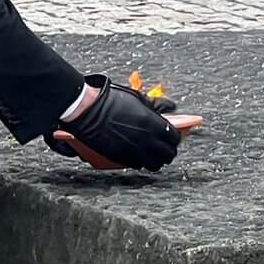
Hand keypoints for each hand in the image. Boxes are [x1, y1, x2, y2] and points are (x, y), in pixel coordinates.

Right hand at [47, 74, 179, 170]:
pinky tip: (139, 155)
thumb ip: (157, 104)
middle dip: (168, 151)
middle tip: (165, 146)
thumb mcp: (138, 97)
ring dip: (157, 159)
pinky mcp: (121, 157)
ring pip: (155, 164)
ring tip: (154, 154)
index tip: (172, 135)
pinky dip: (141, 162)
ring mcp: (134, 151)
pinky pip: (138, 165)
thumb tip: (169, 106)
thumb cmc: (110, 101)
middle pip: (168, 154)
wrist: (88, 111)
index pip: (174, 138)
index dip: (175, 137)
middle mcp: (146, 141)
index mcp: (153, 124)